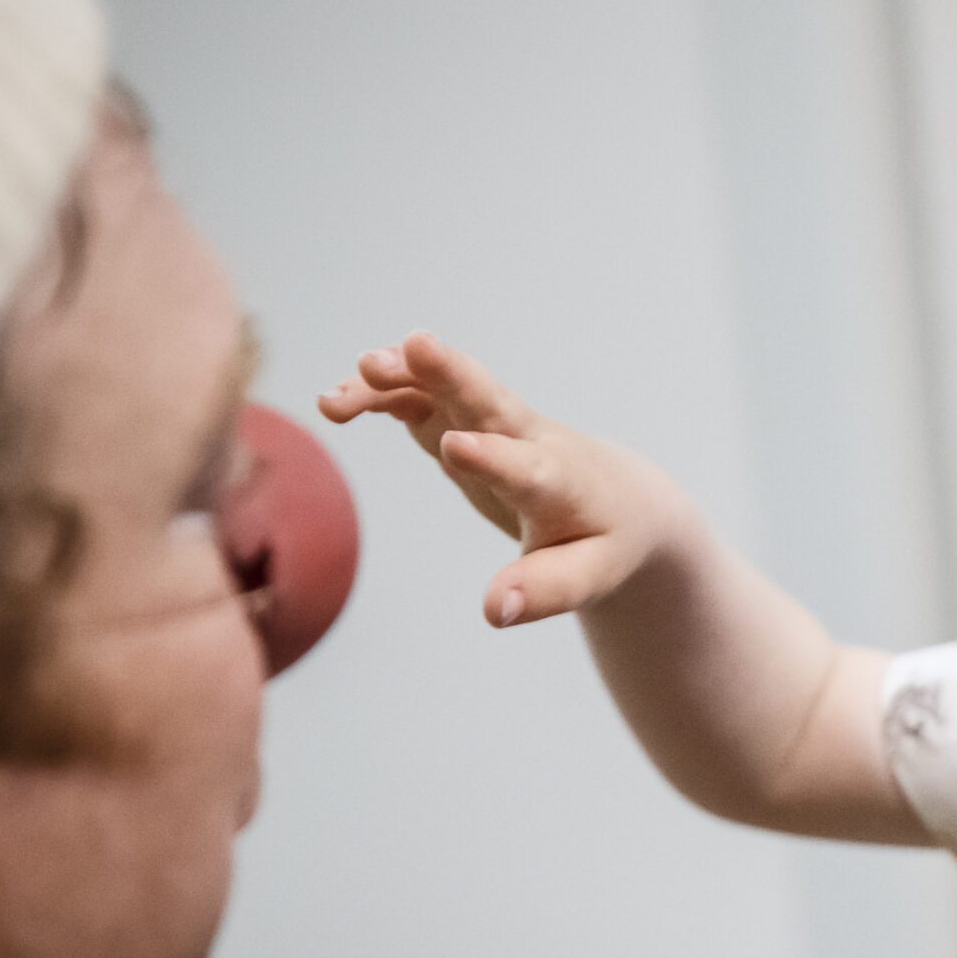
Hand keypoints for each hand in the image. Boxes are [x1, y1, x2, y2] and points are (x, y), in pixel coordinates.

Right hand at [320, 332, 679, 626]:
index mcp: (559, 483)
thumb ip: (542, 591)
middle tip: (414, 346)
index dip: (494, 458)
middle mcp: (525, 440)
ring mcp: (491, 423)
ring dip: (396, 382)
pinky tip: (336, 403)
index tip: (457, 449)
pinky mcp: (464, 421)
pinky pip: (420, 398)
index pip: (526, 468)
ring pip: (443, 390)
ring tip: (336, 398)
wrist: (621, 497)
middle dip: (452, 373)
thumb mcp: (588, 576)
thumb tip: (494, 611)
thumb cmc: (604, 541)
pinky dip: (381, 395)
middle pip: (488, 400)